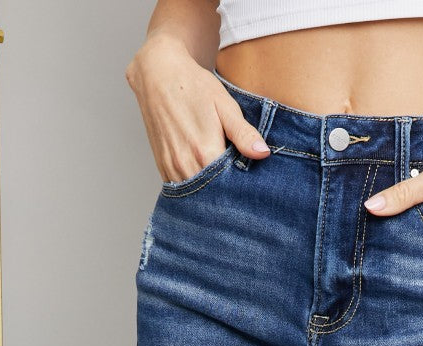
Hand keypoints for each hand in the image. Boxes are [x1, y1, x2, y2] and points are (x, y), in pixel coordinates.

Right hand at [125, 33, 270, 183]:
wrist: (158, 74)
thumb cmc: (194, 86)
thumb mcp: (224, 106)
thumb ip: (243, 134)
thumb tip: (263, 153)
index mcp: (205, 153)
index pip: (230, 186)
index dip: (242, 186)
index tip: (250, 183)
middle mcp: (186, 166)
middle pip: (213, 194)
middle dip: (226, 193)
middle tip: (238, 186)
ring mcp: (172, 169)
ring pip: (196, 196)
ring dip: (209, 193)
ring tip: (221, 183)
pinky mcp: (163, 168)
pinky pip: (182, 191)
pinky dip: (194, 188)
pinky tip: (204, 177)